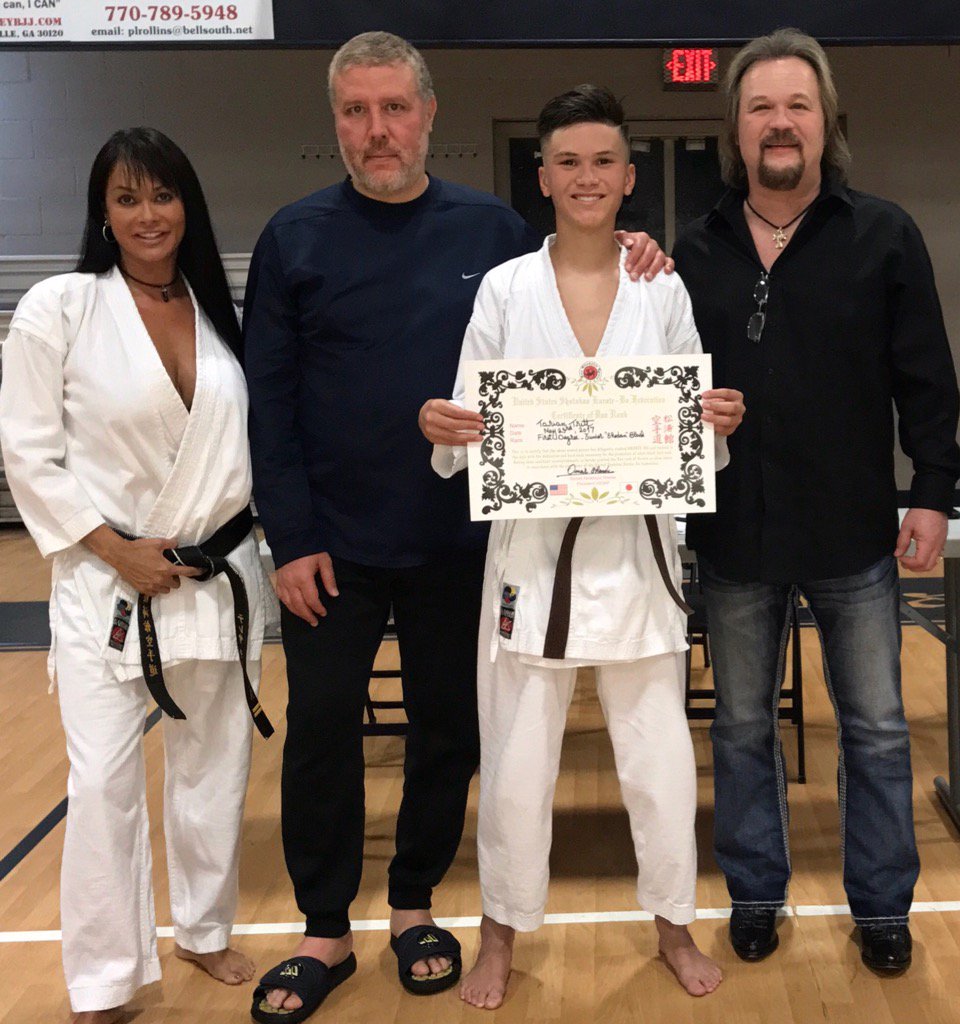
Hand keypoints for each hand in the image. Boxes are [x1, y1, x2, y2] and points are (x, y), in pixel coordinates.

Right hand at [82, 525, 200, 596]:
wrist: (120, 555)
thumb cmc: (139, 548)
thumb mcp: (157, 543)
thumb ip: (170, 544)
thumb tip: (176, 544)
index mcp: (166, 568)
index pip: (186, 572)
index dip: (195, 571)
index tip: (201, 571)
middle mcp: (160, 579)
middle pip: (176, 585)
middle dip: (175, 579)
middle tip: (170, 572)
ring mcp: (151, 586)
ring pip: (166, 590)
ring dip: (166, 584)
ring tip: (160, 576)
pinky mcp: (142, 589)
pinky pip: (155, 593)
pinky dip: (156, 589)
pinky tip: (152, 581)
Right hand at [275, 552, 337, 625]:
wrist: (292, 538)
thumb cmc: (310, 549)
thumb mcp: (324, 561)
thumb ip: (329, 579)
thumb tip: (334, 594)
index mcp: (303, 578)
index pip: (311, 599)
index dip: (318, 608)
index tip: (324, 613)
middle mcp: (291, 582)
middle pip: (299, 605)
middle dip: (307, 615)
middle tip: (315, 622)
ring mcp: (282, 582)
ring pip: (288, 603)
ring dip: (298, 613)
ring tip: (306, 618)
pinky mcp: (278, 580)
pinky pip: (281, 597)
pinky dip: (288, 605)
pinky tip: (293, 608)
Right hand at [418, 398, 482, 445]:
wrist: (421, 415)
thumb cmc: (436, 408)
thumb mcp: (444, 403)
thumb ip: (456, 409)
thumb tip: (474, 418)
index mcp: (436, 406)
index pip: (456, 412)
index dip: (469, 416)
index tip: (479, 418)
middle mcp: (432, 418)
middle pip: (454, 425)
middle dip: (470, 426)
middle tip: (481, 427)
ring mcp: (431, 430)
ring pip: (452, 436)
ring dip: (467, 437)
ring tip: (478, 437)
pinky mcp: (432, 439)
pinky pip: (449, 442)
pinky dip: (460, 442)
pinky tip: (468, 442)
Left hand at [616, 230, 674, 280]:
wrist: (624, 257)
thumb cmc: (621, 250)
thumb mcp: (618, 243)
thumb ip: (621, 239)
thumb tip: (628, 242)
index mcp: (640, 238)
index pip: (640, 243)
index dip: (634, 255)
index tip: (627, 267)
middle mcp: (650, 244)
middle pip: (650, 251)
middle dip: (641, 265)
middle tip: (634, 276)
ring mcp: (657, 252)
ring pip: (659, 257)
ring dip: (653, 268)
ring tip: (647, 278)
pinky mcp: (663, 260)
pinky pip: (669, 261)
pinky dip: (669, 265)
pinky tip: (666, 272)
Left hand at [701, 388, 744, 436]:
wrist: (723, 417)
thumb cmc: (720, 404)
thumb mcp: (718, 398)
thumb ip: (712, 397)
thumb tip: (702, 398)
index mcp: (737, 396)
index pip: (727, 393)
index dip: (715, 393)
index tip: (704, 395)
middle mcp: (739, 408)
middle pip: (732, 407)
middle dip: (716, 406)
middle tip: (704, 405)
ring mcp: (737, 419)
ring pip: (729, 420)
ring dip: (714, 418)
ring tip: (704, 416)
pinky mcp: (731, 429)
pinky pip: (724, 429)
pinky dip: (715, 427)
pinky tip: (708, 424)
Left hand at [895, 508, 947, 571]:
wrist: (933, 504)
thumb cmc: (921, 512)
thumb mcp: (906, 527)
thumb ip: (901, 542)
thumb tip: (898, 553)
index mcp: (928, 543)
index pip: (919, 562)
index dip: (908, 563)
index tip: (900, 558)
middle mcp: (937, 546)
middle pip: (927, 566)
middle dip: (914, 568)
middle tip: (903, 562)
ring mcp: (941, 544)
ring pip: (933, 563)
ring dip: (921, 565)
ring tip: (909, 560)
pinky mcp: (941, 542)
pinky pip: (936, 556)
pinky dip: (927, 559)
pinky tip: (918, 555)